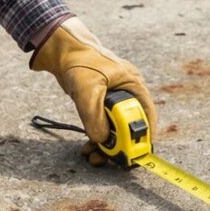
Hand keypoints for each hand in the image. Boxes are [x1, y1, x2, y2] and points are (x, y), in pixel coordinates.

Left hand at [31, 18, 157, 153]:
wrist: (62, 51)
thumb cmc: (80, 62)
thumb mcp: (87, 90)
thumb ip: (94, 116)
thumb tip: (101, 140)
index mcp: (133, 85)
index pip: (146, 114)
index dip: (144, 135)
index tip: (136, 152)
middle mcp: (127, 93)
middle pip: (131, 124)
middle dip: (121, 144)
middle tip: (109, 159)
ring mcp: (114, 100)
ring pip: (116, 127)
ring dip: (106, 144)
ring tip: (93, 156)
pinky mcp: (101, 104)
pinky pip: (104, 124)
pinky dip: (98, 136)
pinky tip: (88, 146)